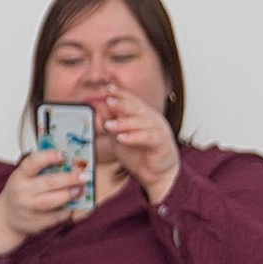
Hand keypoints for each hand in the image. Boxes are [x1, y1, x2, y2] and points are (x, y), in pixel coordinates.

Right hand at [0, 149, 89, 254]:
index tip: (64, 154)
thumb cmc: (20, 192)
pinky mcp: (35, 223)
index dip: (49, 157)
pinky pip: (55, 217)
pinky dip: (66, 210)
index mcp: (20, 176)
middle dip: (69, 178)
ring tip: (80, 190)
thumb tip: (70, 163)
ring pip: (52, 201)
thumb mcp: (23, 176)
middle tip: (84, 176)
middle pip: (48, 183)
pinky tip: (72, 205)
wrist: (6, 217)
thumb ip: (42, 169)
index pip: (33, 163)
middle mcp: (22, 192)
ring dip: (68, 195)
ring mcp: (28, 209)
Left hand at [98, 86, 180, 203]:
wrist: (156, 174)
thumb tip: (100, 107)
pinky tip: (122, 138)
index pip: (131, 101)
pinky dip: (135, 137)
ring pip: (142, 122)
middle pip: (137, 108)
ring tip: (109, 125)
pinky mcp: (162, 143)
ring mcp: (158, 129)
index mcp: (142, 115)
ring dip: (124, 123)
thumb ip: (110, 124)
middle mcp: (151, 119)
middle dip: (122, 103)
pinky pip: (149, 137)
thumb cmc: (139, 154)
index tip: (108, 89)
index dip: (121, 94)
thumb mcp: (118, 138)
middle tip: (108, 101)